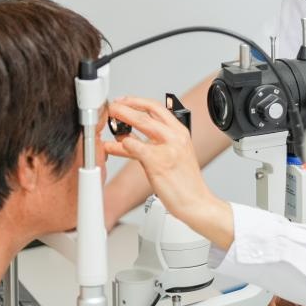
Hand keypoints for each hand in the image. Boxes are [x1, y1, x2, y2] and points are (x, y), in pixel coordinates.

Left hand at [104, 97, 233, 248]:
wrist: (196, 203)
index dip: (138, 101)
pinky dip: (121, 145)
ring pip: (141, 123)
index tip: (125, 102)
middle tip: (113, 107)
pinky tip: (113, 146)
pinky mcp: (158, 162)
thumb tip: (131, 137)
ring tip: (108, 121)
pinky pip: (135, 147)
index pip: (158, 108)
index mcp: (181, 133)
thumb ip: (156, 143)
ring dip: (122, 118)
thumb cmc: (185, 183)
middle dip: (126, 106)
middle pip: (147, 112)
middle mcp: (176, 137)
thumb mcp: (175, 155)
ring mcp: (168, 148)